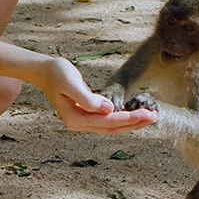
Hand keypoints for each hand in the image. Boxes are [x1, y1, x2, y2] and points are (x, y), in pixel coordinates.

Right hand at [38, 57, 157, 134]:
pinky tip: (133, 114)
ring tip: (149, 117)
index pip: (108, 122)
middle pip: (112, 128)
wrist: (44, 71)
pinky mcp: (86, 114)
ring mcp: (82, 121)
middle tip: (155, 116)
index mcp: (76, 119)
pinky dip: (122, 118)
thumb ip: (88, 99)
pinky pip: (107, 120)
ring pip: (111, 126)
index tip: (147, 114)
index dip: (129, 119)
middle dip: (134, 124)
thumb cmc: (57, 73)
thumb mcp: (71, 83)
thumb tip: (109, 109)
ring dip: (130, 123)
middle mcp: (79, 124)